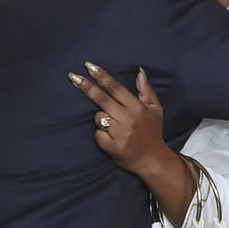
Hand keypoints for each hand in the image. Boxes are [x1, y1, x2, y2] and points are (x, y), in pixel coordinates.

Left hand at [67, 62, 176, 178]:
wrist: (153, 161)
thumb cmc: (152, 133)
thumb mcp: (155, 110)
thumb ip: (146, 90)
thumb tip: (140, 71)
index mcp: (137, 108)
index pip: (116, 88)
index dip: (102, 77)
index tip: (89, 66)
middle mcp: (128, 119)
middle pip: (102, 99)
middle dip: (86, 86)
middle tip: (73, 77)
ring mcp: (119, 134)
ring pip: (99, 117)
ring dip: (103, 119)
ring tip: (117, 127)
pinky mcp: (112, 147)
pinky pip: (98, 134)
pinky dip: (102, 135)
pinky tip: (113, 138)